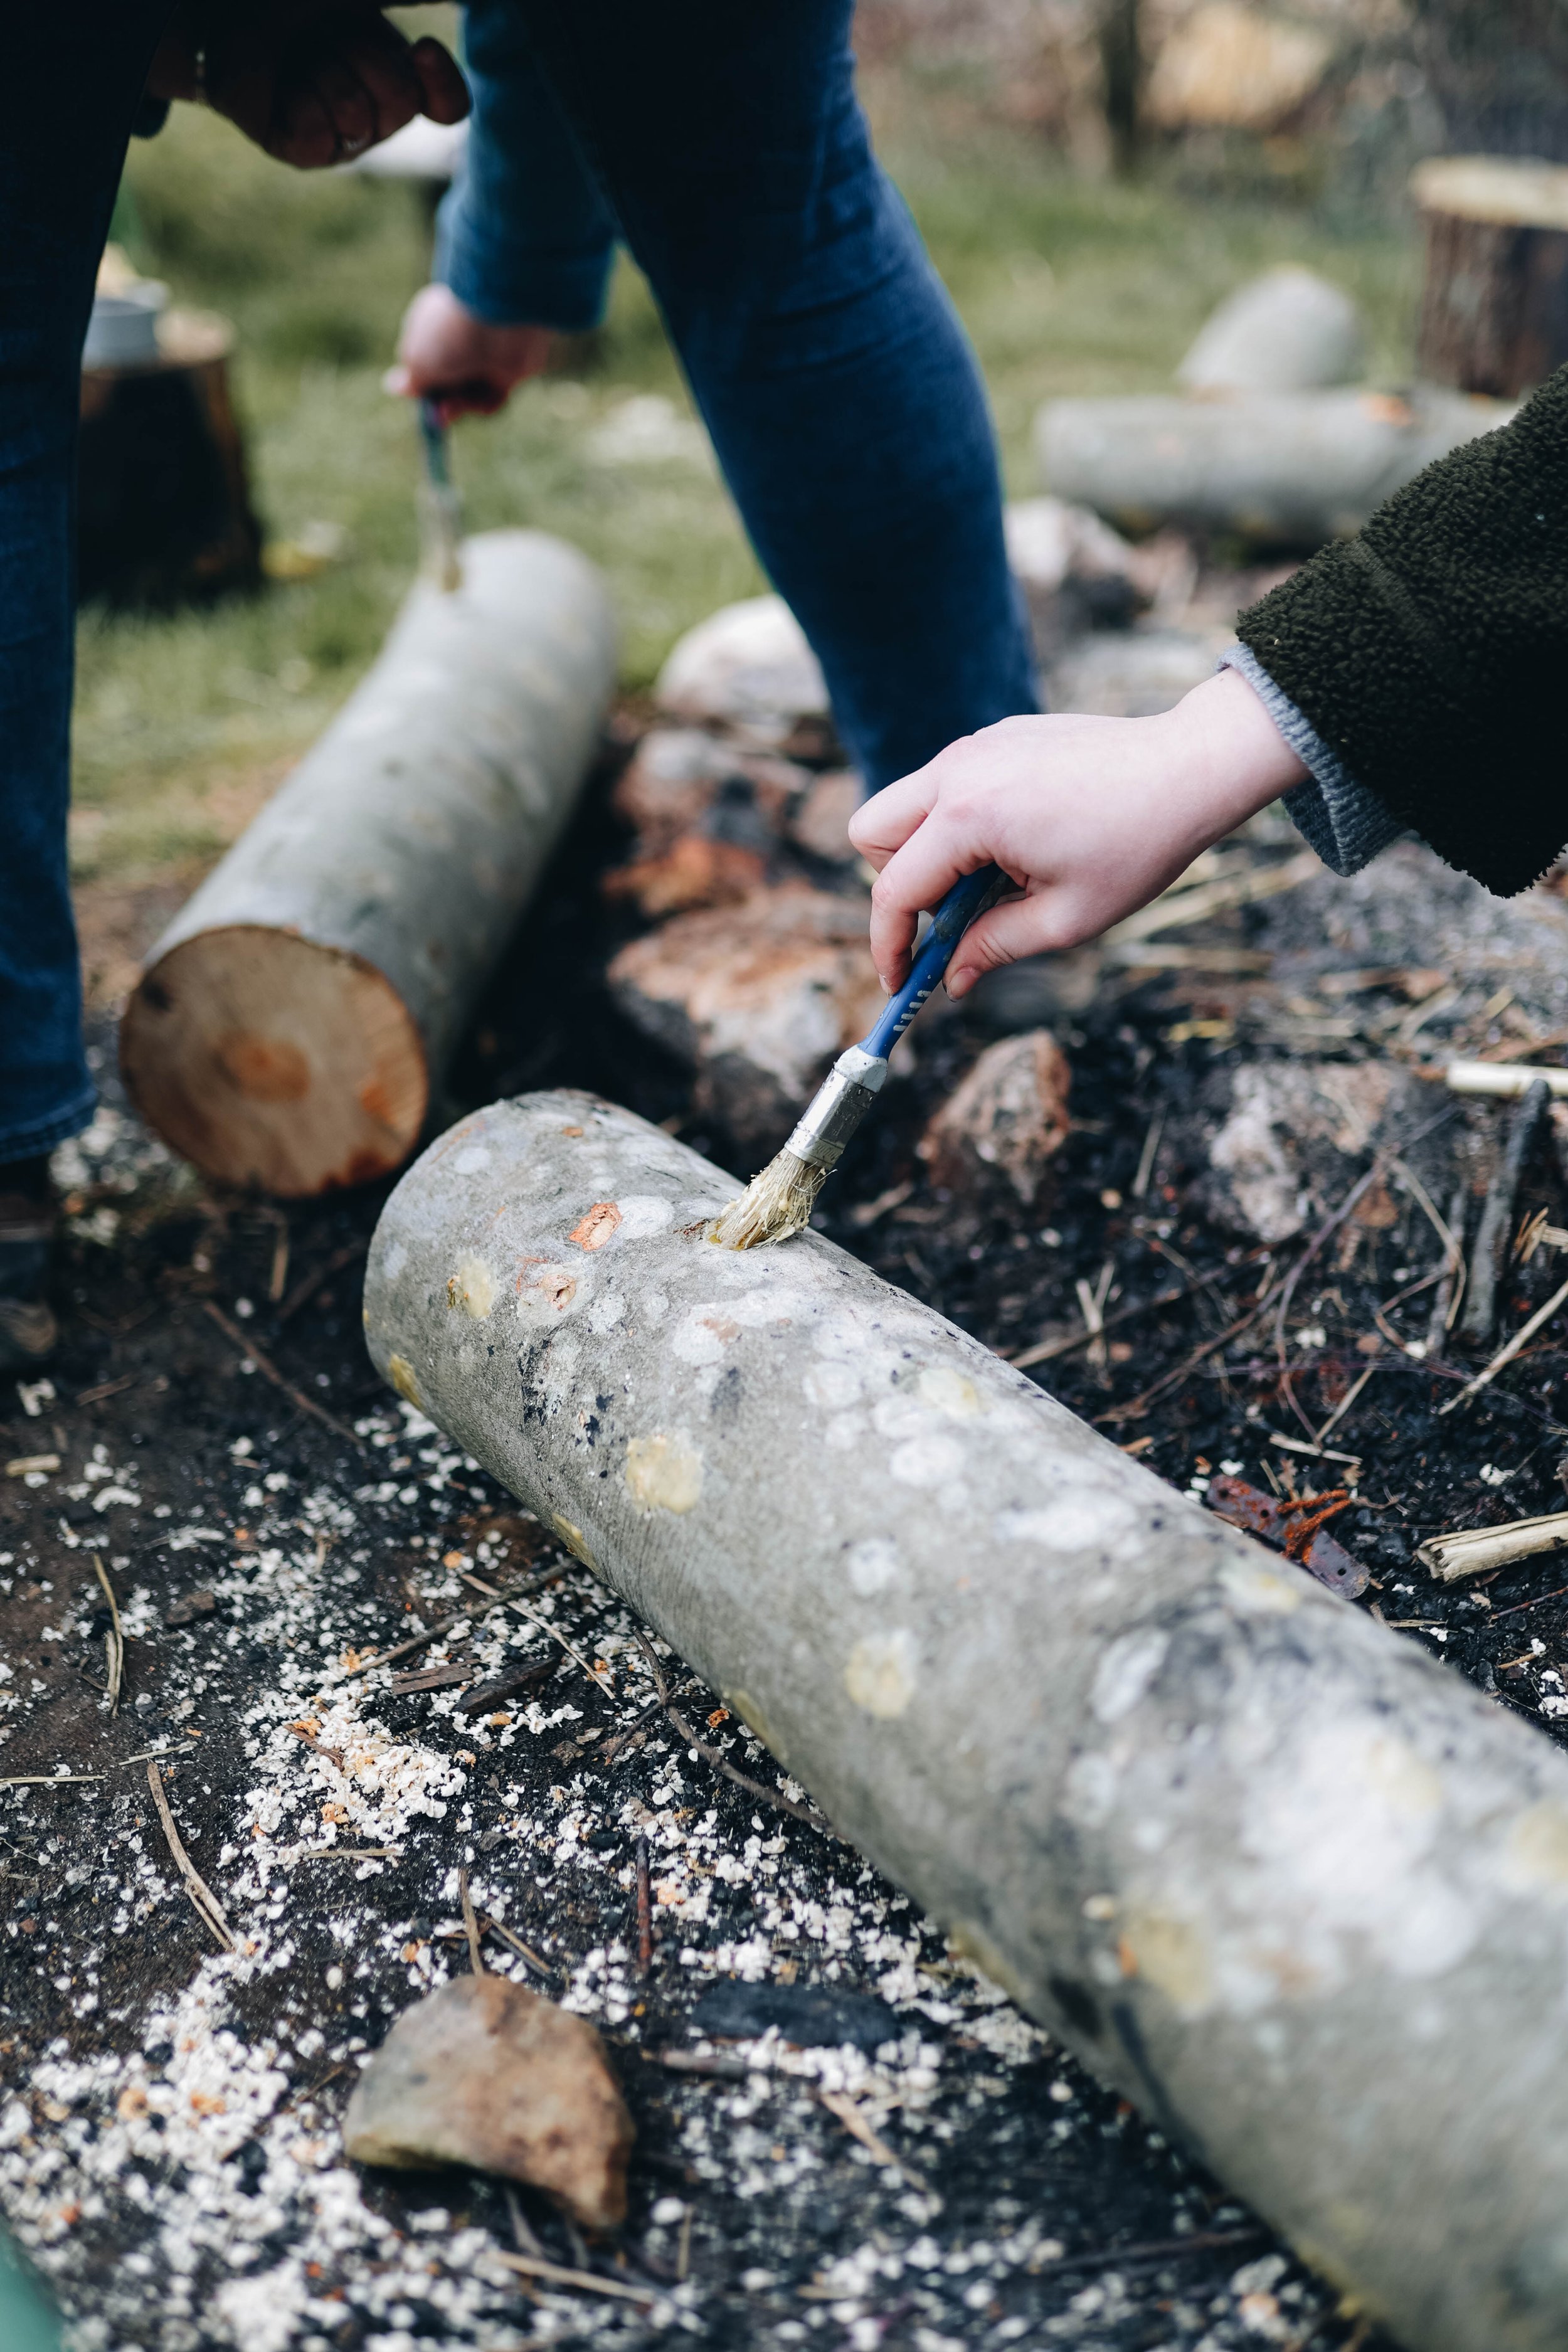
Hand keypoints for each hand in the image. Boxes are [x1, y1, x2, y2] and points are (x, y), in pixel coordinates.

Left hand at [148, 3, 468, 170]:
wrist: (225, 15)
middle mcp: (375, 110)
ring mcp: (341, 137)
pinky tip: (282, 89)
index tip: (424, 50)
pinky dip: (301, 103)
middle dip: (363, 55)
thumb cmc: (295, 4)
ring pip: (358, 117)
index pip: (447, 105)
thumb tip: (463, 0)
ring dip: (325, 70)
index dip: (442, 85)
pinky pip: (322, 139)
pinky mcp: (303, 154)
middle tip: (324, 35)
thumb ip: (411, 0)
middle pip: (401, 103)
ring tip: (297, 57)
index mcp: (397, 72)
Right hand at [385, 284, 555, 421]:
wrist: (503, 325)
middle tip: (441, 417)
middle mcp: (456, 340)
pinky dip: (487, 403)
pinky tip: (486, 397)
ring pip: (468, 393)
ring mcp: (482, 355)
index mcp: (429, 325)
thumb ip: (410, 380)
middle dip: (441, 401)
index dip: (419, 382)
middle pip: (445, 381)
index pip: (420, 360)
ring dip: (462, 405)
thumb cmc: (450, 339)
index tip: (418, 397)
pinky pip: (493, 397)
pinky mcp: (507, 370)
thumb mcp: (419, 362)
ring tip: (458, 404)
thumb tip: (392, 386)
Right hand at [849, 667, 1308, 998]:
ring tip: (996, 880)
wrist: (1189, 768)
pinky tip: (1021, 842)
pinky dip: (959, 823)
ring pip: (905, 805)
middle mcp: (959, 771)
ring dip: (929, 853)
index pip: (895, 890)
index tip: (899, 979)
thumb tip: (951, 979)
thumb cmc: (1136, 846)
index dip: (889, 945)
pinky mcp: (996, 737)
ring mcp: (975, 746)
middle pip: (872, 833)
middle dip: (895, 885)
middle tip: (951, 916)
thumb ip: (994, 948)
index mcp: (969, 817)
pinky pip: (947, 785)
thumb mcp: (1065, 919)